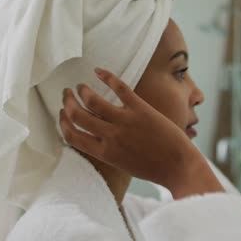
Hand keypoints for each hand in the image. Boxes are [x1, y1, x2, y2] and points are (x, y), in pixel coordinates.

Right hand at [60, 68, 223, 197]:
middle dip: (68, 102)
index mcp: (104, 153)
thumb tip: (96, 138)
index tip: (62, 114)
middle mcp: (110, 137)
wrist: (178, 166)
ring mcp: (125, 121)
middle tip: (66, 94)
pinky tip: (98, 71)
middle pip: (78, 115)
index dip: (63, 123)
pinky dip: (106, 76)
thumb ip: (107, 151)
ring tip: (80, 85)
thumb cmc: (153, 169)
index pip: (72, 136)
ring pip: (93, 100)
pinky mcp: (140, 109)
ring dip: (82, 90)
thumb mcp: (123, 165)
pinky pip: (119, 88)